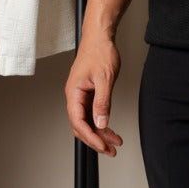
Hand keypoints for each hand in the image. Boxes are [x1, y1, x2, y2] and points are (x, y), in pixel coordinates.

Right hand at [65, 32, 123, 155]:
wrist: (100, 37)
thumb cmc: (99, 52)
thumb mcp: (105, 79)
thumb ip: (102, 102)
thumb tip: (101, 123)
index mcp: (74, 93)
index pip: (78, 121)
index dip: (90, 137)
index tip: (102, 146)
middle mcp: (75, 96)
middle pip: (81, 125)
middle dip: (96, 140)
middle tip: (111, 150)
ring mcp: (81, 96)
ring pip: (88, 121)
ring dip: (100, 133)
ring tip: (115, 143)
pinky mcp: (88, 94)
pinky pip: (92, 113)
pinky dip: (101, 123)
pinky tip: (110, 130)